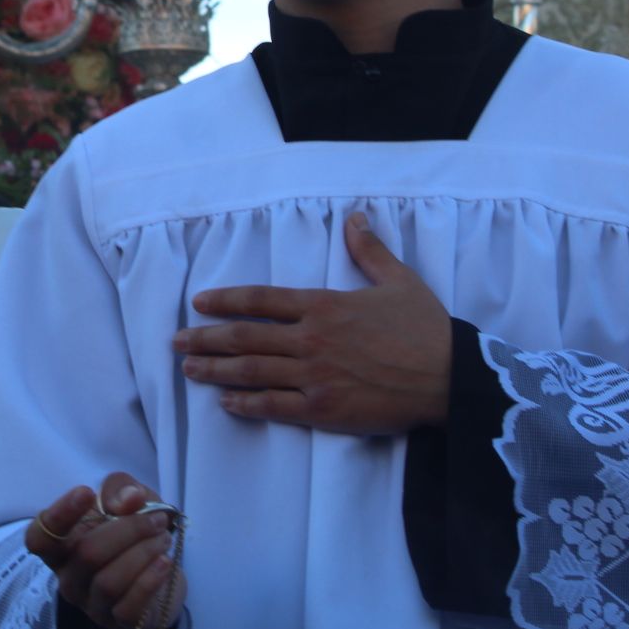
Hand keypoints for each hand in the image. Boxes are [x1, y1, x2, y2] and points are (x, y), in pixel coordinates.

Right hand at [25, 473, 185, 628]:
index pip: (40, 537)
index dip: (59, 515)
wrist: (162, 572)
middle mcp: (69, 578)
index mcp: (61, 547)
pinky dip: (150, 580)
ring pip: (109, 581)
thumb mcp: (127, 499)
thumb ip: (121, 489)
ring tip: (163, 539)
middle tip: (157, 520)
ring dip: (144, 553)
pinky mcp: (118, 621)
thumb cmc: (133, 532)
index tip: (87, 493)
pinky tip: (165, 563)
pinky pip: (129, 606)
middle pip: (87, 554)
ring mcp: (91, 603)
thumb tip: (129, 500)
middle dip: (129, 530)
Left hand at [177, 212, 451, 434]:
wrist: (452, 378)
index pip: (262, 299)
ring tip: (189, 370)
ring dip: (216, 371)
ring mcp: (315, 377)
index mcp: (324, 306)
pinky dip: (247, 404)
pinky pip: (276, 407)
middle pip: (246, 337)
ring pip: (252, 371)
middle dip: (206, 338)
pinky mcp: (325, 411)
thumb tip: (356, 217)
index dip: (226, 300)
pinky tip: (226, 404)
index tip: (200, 302)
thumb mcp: (399, 281)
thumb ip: (370, 250)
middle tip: (176, 341)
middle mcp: (312, 340)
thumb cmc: (426, 329)